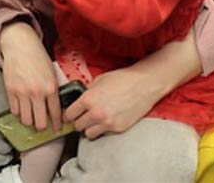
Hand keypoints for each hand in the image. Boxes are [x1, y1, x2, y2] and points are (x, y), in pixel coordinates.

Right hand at [0, 22, 62, 132]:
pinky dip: (18, 113)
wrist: (20, 45)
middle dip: (42, 127)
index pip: (55, 114)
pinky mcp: (10, 91)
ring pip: (26, 120)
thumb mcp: (51, 73)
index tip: (56, 130)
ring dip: (29, 121)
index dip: (57, 125)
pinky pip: (14, 111)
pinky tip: (21, 109)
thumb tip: (54, 109)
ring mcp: (22, 93)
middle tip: (42, 126)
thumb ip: (53, 91)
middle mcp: (37, 92)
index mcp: (51, 87)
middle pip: (40, 123)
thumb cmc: (37, 57)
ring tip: (31, 118)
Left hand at [63, 34, 201, 138]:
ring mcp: (107, 123)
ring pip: (89, 134)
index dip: (69, 114)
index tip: (71, 114)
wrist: (144, 84)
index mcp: (88, 99)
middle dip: (79, 121)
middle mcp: (96, 113)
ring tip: (95, 121)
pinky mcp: (118, 129)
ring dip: (90, 128)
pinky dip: (103, 130)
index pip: (69, 115)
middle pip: (77, 126)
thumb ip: (87, 93)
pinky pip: (104, 134)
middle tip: (84, 116)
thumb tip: (80, 101)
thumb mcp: (98, 81)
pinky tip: (108, 120)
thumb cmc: (122, 79)